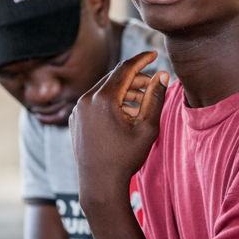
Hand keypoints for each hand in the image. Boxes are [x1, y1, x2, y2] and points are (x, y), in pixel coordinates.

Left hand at [69, 51, 169, 203]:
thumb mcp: (147, 127)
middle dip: (135, 78)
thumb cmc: (126, 158)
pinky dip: (112, 101)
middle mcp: (87, 100)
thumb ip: (156, 98)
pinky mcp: (76, 119)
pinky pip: (95, 102)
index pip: (125, 68)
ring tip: (142, 102)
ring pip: (105, 89)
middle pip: (114, 78)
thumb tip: (163, 74)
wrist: (99, 185)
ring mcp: (78, 110)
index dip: (141, 59)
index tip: (154, 53)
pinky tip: (126, 113)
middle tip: (153, 84)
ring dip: (124, 91)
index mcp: (104, 99)